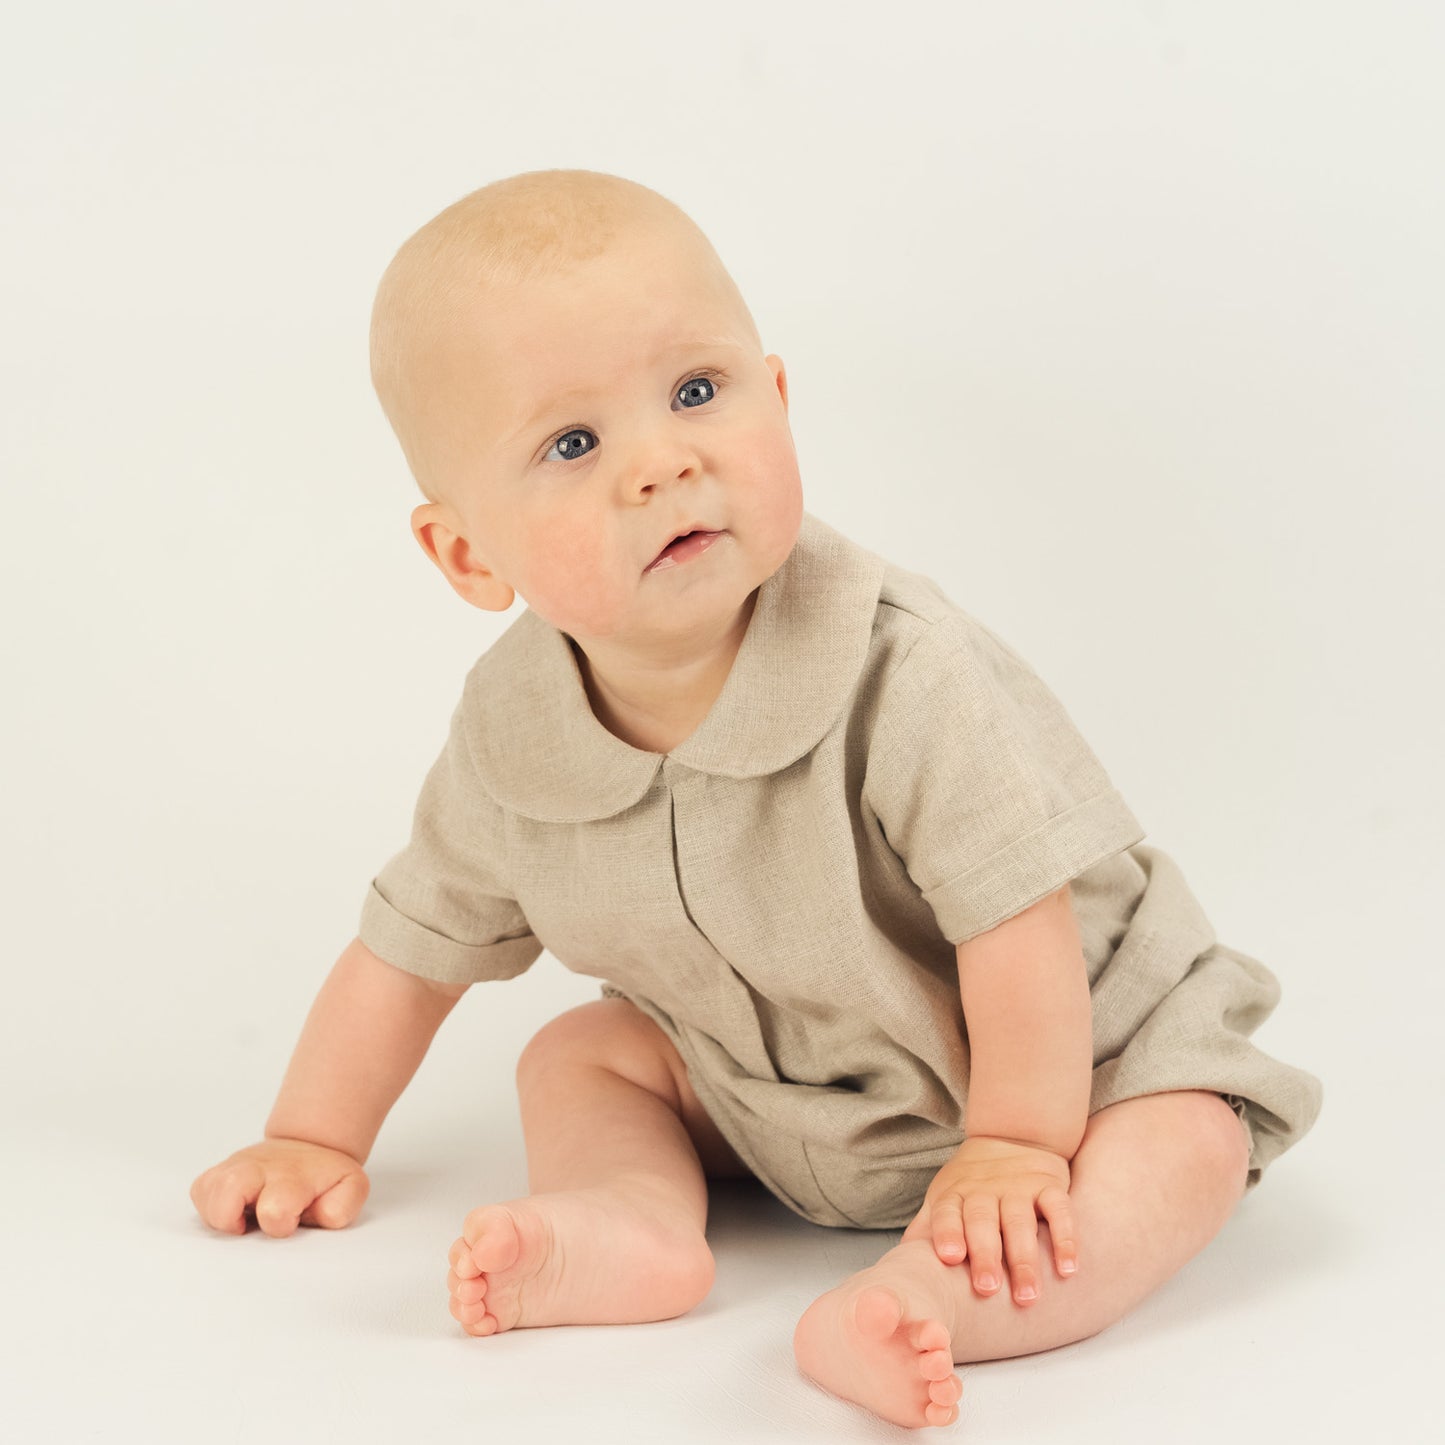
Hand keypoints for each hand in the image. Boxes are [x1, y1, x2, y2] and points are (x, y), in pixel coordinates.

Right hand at [190, 1137, 369, 1236]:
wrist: (310, 1149)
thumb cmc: (325, 1179)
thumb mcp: (349, 1188)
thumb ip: (341, 1206)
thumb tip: (323, 1217)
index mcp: (292, 1177)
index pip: (275, 1207)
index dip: (279, 1223)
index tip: (290, 1222)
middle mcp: (259, 1169)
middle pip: (230, 1187)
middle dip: (233, 1216)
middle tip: (249, 1225)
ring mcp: (237, 1167)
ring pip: (207, 1188)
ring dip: (218, 1213)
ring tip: (241, 1219)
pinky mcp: (221, 1173)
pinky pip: (200, 1189)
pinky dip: (209, 1205)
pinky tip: (233, 1210)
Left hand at [900, 1135, 1076, 1305]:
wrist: (1014, 1135)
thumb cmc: (974, 1182)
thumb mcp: (946, 1196)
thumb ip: (928, 1228)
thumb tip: (900, 1265)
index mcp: (956, 1193)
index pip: (947, 1212)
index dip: (947, 1232)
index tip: (949, 1257)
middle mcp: (986, 1190)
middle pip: (983, 1222)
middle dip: (985, 1255)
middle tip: (988, 1289)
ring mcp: (1019, 1187)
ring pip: (1021, 1222)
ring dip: (1025, 1259)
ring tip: (1027, 1295)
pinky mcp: (1050, 1186)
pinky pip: (1060, 1211)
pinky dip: (1066, 1238)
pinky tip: (1068, 1268)